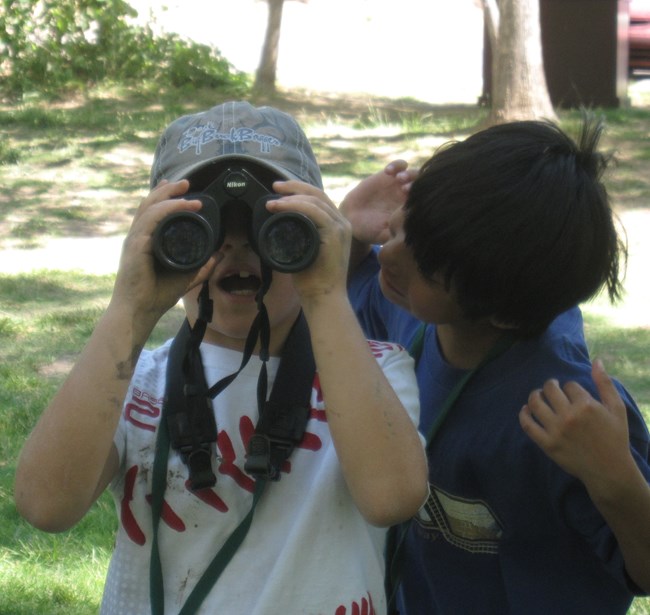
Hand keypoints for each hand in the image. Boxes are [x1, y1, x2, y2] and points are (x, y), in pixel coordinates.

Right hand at [111, 180, 220, 321]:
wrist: (140, 311)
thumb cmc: (156, 295)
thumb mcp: (187, 276)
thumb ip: (203, 265)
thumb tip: (220, 253)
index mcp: (147, 240)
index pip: (154, 211)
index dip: (166, 196)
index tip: (183, 189)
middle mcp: (139, 236)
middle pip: (150, 203)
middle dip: (168, 189)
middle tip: (187, 182)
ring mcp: (135, 239)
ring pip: (150, 207)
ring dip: (169, 195)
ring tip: (186, 189)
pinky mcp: (135, 246)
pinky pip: (150, 220)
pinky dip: (165, 210)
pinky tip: (179, 205)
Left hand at [270, 180, 350, 300]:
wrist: (323, 298)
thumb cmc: (313, 281)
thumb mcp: (303, 252)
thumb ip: (297, 238)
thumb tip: (278, 228)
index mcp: (336, 226)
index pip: (318, 200)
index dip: (298, 191)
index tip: (279, 192)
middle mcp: (342, 223)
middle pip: (318, 194)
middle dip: (294, 187)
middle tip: (274, 187)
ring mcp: (340, 227)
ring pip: (315, 200)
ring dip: (291, 197)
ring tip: (272, 202)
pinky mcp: (336, 234)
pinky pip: (315, 211)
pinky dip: (296, 206)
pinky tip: (281, 207)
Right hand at [339, 160, 416, 245]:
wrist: (354, 219)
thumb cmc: (370, 231)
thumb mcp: (383, 235)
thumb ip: (394, 234)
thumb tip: (406, 236)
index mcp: (411, 209)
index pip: (425, 200)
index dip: (422, 198)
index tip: (411, 200)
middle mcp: (408, 196)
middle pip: (422, 185)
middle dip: (416, 184)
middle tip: (405, 188)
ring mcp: (399, 184)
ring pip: (413, 173)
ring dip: (409, 173)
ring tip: (398, 179)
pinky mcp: (388, 175)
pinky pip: (399, 165)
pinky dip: (396, 165)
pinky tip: (388, 171)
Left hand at [519, 360, 634, 493]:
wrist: (609, 470)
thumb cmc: (615, 438)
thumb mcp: (616, 409)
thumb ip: (605, 384)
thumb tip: (596, 361)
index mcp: (586, 405)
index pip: (569, 385)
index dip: (571, 387)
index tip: (573, 393)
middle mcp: (568, 416)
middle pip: (550, 390)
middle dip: (550, 385)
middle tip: (551, 387)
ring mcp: (555, 430)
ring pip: (535, 404)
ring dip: (534, 395)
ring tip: (538, 395)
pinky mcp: (546, 444)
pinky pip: (528, 425)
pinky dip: (523, 414)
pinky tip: (525, 409)